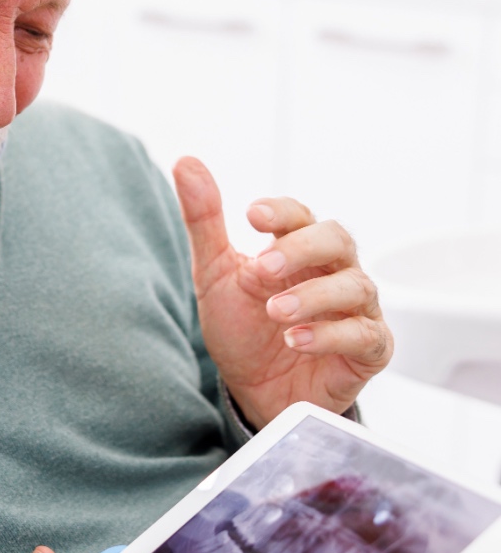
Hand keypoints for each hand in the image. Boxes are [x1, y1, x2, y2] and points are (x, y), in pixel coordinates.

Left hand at [173, 157, 392, 430]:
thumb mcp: (214, 273)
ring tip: (274, 312)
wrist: (254, 391)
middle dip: (302, 249)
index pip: (300, 215)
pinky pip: (365, 336)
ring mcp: (356, 310)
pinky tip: (295, 340)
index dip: (281, 212)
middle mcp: (333, 271)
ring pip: (356, 287)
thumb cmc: (241, 326)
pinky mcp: (368, 350)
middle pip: (339, 240)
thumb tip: (185, 161)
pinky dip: (330, 335)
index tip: (252, 215)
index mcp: (297, 248)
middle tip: (264, 267)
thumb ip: (204, 219)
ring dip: (312, 296)